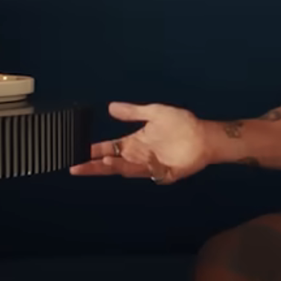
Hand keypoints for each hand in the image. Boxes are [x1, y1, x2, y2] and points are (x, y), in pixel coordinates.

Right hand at [70, 101, 209, 184]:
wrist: (204, 135)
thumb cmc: (181, 124)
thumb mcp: (154, 112)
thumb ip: (133, 112)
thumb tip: (110, 107)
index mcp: (133, 144)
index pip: (108, 149)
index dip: (93, 152)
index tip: (78, 153)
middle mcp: (138, 157)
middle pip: (112, 164)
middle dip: (94, 166)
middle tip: (76, 168)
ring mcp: (151, 166)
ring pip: (128, 169)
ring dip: (116, 166)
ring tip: (103, 162)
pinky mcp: (166, 173)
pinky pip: (153, 172)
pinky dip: (147, 167)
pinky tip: (140, 159)